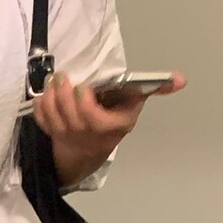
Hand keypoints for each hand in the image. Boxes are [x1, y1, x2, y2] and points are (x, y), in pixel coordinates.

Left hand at [32, 69, 187, 187]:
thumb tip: (181, 80)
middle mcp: (93, 136)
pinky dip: (41, 109)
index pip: (96, 121)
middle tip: (62, 77)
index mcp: (114, 127)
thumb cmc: (114, 116)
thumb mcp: (135, 103)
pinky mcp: (55, 137)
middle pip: (73, 120)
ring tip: (53, 81)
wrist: (92, 145)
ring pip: (56, 121)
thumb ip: (153, 87)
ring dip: (51, 100)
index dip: (86, 105)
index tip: (83, 87)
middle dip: (64, 97)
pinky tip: (44, 96)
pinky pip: (44, 124)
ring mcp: (72, 139)